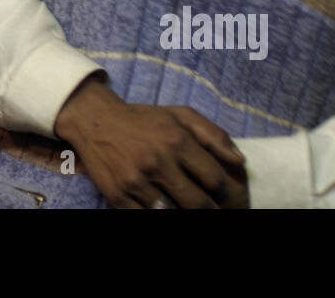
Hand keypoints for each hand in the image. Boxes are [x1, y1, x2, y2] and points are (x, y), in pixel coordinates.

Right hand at [54, 76, 248, 208]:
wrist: (94, 121)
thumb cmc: (143, 119)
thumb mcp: (179, 115)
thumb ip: (213, 135)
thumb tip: (240, 161)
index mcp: (176, 141)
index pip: (215, 179)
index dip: (227, 194)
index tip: (228, 199)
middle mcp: (157, 162)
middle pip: (199, 204)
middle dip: (211, 211)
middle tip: (212, 209)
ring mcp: (136, 182)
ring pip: (174, 215)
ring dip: (185, 214)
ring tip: (187, 207)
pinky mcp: (118, 196)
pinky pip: (146, 219)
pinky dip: (160, 216)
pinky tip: (165, 209)